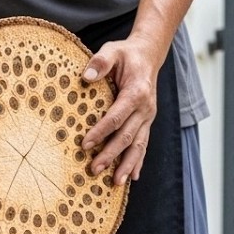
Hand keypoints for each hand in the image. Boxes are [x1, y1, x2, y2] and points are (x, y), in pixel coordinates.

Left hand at [79, 35, 162, 185]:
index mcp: (136, 92)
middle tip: (94, 169)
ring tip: (115, 183)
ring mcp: (148, 117)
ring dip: (127, 165)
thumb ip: (100, 62)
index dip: (101, 131)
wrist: (148, 55)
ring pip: (138, 145)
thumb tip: (86, 76)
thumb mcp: (112, 50)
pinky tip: (132, 177)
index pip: (116, 116)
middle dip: (111, 154)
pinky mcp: (146, 122)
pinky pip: (143, 144)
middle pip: (127, 136)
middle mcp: (145, 108)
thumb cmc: (126, 54)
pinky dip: (138, 161)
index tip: (84, 144)